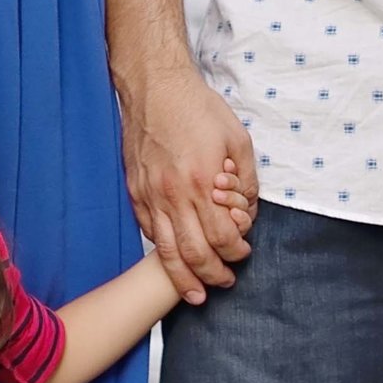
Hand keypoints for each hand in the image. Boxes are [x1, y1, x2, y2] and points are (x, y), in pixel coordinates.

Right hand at [121, 62, 259, 303]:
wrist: (155, 87)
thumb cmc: (197, 109)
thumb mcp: (237, 138)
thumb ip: (246, 179)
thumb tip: (247, 210)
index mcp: (203, 182)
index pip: (222, 236)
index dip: (236, 251)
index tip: (243, 252)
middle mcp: (174, 194)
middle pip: (193, 252)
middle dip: (212, 275)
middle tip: (224, 283)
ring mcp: (151, 194)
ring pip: (166, 250)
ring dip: (182, 278)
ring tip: (195, 295)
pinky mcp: (135, 190)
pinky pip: (148, 230)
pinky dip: (161, 250)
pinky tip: (172, 260)